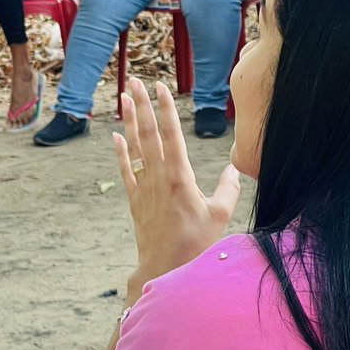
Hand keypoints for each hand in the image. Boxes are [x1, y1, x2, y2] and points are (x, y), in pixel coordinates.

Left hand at [112, 77, 240, 301]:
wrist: (165, 268)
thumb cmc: (196, 244)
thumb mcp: (219, 215)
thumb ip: (228, 188)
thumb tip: (234, 167)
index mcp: (180, 177)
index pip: (171, 134)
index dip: (164, 109)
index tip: (160, 87)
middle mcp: (159, 177)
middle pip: (149, 133)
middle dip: (142, 105)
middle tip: (135, 80)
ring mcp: (143, 187)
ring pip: (135, 147)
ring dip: (129, 121)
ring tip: (124, 97)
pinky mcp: (134, 199)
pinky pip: (126, 170)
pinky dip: (120, 152)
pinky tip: (116, 135)